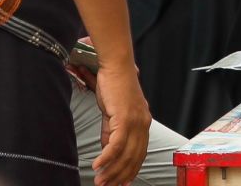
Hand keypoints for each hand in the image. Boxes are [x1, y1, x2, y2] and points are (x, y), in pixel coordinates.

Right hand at [92, 65, 150, 185]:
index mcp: (143, 122)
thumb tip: (107, 150)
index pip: (139, 153)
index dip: (131, 169)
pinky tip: (97, 165)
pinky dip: (106, 158)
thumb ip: (112, 131)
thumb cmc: (114, 85)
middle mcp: (143, 123)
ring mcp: (136, 121)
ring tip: (100, 180)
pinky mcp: (125, 118)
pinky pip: (116, 145)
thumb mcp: (114, 113)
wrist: (116, 66)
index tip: (122, 183)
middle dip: (120, 175)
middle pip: (133, 157)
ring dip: (111, 170)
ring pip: (125, 154)